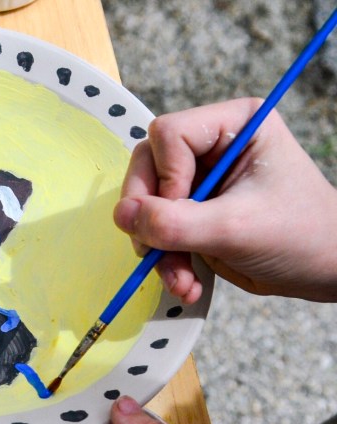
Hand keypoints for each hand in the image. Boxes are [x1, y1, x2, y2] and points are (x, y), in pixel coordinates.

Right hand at [115, 98, 336, 302]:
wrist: (325, 272)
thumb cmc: (303, 236)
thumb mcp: (234, 228)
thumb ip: (174, 222)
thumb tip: (121, 215)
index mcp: (234, 126)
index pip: (169, 135)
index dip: (166, 176)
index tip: (183, 211)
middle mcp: (213, 146)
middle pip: (148, 168)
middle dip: (154, 218)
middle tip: (162, 251)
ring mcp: (200, 180)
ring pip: (146, 203)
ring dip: (157, 247)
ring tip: (181, 280)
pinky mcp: (193, 211)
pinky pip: (157, 229)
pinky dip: (165, 260)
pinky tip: (186, 282)